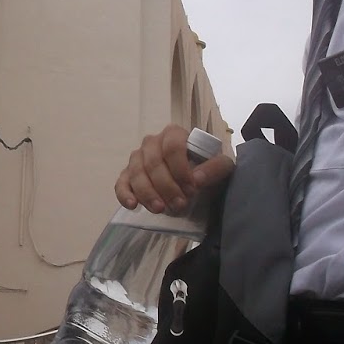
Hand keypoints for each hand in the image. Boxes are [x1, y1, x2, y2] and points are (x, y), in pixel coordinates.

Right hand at [114, 124, 234, 215]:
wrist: (197, 179)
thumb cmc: (207, 168)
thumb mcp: (222, 166)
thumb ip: (215, 168)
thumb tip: (197, 179)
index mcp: (173, 134)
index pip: (172, 147)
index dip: (180, 169)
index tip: (192, 189)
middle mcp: (152, 142)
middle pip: (153, 162)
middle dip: (166, 186)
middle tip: (180, 205)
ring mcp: (137, 158)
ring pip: (137, 173)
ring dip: (148, 193)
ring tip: (160, 209)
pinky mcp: (128, 175)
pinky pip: (121, 182)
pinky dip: (124, 194)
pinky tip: (133, 205)